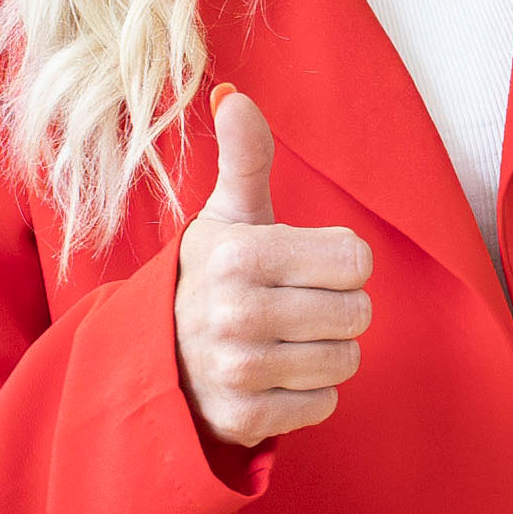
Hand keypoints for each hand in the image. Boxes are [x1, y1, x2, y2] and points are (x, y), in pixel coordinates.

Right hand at [172, 92, 370, 457]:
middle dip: (334, 310)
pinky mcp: (243, 418)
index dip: (339, 264)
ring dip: (323, 353)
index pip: (357, 260)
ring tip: (280, 341)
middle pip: (358, 312)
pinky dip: (306, 396)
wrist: (153, 359)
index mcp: (240, 254)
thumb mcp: (226, 217)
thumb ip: (245, 159)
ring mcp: (237, 370)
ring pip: (346, 360)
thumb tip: (236, 95)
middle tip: (290, 308)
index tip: (299, 267)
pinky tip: (270, 380)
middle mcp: (235, 312)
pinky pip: (324, 405)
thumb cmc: (210, 278)